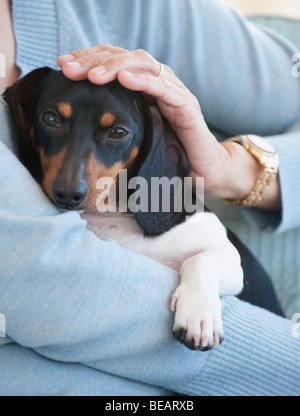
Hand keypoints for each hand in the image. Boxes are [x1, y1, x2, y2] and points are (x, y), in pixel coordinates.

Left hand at [57, 45, 229, 193]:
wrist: (201, 171)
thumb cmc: (165, 153)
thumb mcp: (133, 134)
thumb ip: (112, 122)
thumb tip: (75, 120)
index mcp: (143, 88)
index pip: (114, 62)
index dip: (88, 59)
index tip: (62, 66)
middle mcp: (158, 83)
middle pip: (125, 57)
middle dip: (94, 60)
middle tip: (69, 67)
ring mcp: (174, 92)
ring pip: (144, 65)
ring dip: (115, 67)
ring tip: (91, 75)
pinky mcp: (187, 107)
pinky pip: (165, 88)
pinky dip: (144, 81)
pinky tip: (124, 79)